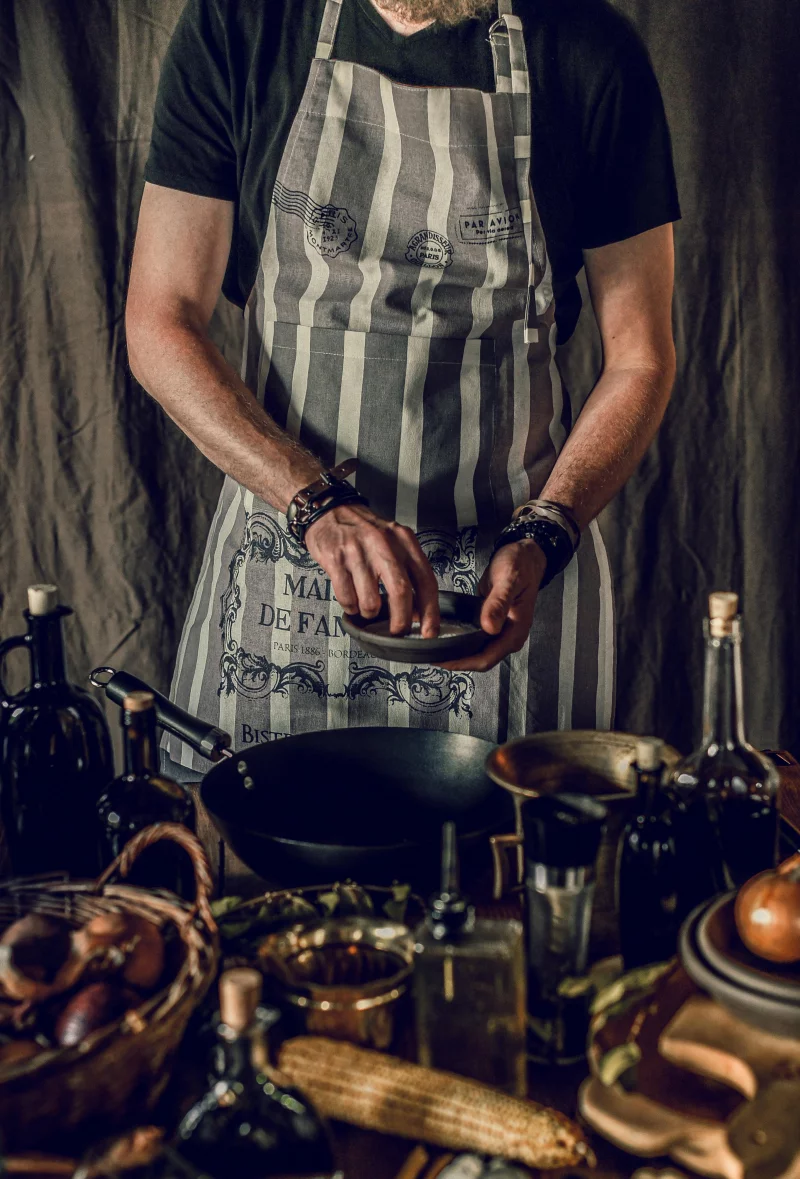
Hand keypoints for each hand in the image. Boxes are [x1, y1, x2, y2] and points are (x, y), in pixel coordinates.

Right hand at [305, 502, 439, 636]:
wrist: (329, 509)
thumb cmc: (365, 531)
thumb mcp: (393, 542)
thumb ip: (407, 571)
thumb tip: (418, 611)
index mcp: (405, 541)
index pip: (426, 581)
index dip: (430, 611)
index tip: (429, 632)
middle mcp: (384, 544)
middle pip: (401, 593)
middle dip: (401, 621)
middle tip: (397, 631)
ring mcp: (358, 551)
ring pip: (371, 601)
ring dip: (370, 613)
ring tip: (367, 608)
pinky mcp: (336, 559)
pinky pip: (347, 597)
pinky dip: (351, 607)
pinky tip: (351, 601)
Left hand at [439, 540, 545, 670]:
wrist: (526, 556)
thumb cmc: (519, 565)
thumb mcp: (508, 579)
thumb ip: (499, 603)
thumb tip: (490, 628)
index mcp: (515, 631)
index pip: (487, 658)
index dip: (463, 663)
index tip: (440, 660)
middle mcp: (509, 636)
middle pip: (480, 659)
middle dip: (456, 661)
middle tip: (430, 656)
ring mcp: (501, 631)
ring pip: (477, 651)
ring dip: (457, 653)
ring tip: (434, 649)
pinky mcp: (493, 624)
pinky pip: (475, 639)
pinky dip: (461, 641)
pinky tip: (445, 636)